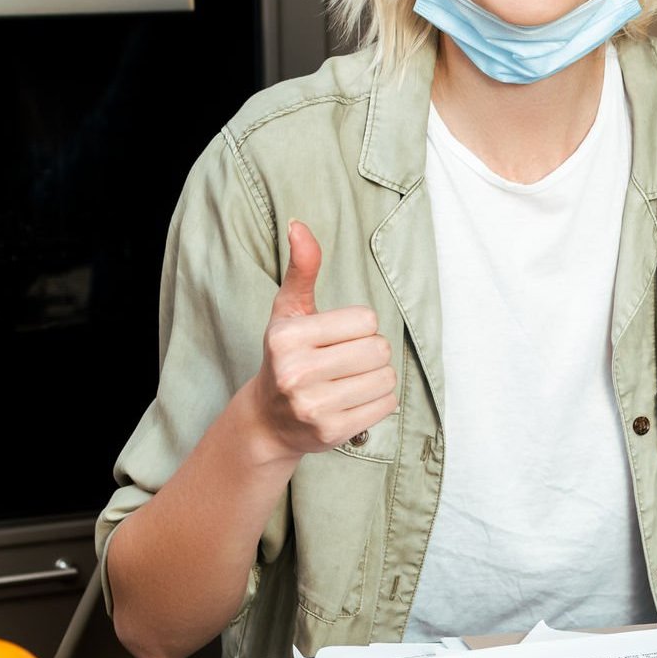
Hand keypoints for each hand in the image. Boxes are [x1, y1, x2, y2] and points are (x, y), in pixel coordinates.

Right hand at [241, 221, 397, 462]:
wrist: (269, 420)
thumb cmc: (287, 355)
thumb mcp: (290, 311)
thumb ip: (302, 269)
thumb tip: (299, 224)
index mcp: (287, 338)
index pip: (366, 320)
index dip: (359, 327)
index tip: (336, 338)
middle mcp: (295, 373)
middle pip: (379, 349)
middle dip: (371, 352)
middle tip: (345, 361)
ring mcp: (313, 406)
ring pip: (386, 377)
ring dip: (377, 377)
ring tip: (349, 381)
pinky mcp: (331, 432)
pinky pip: (387, 405)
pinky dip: (379, 401)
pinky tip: (353, 401)